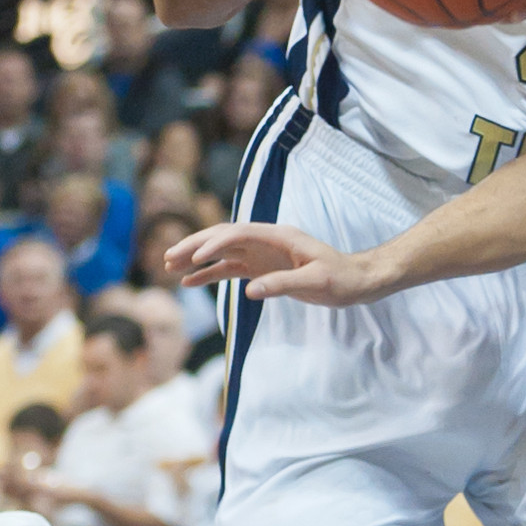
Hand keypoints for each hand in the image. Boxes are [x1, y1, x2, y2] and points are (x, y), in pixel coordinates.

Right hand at [165, 220, 389, 304]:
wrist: (357, 282)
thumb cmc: (341, 279)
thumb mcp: (316, 282)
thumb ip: (283, 285)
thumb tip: (250, 291)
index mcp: (280, 236)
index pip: (238, 234)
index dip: (214, 244)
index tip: (194, 259)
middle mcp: (267, 240)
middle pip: (223, 237)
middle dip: (194, 246)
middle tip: (168, 259)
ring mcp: (263, 254)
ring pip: (222, 252)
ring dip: (196, 258)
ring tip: (169, 268)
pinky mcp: (262, 269)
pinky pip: (230, 269)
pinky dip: (209, 274)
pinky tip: (189, 282)